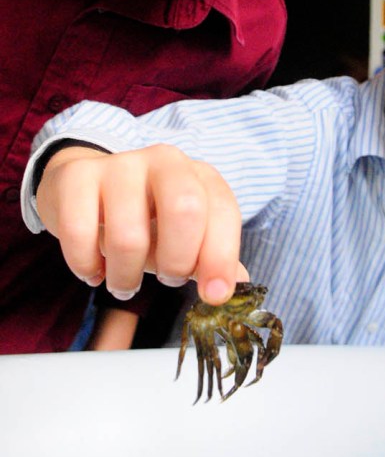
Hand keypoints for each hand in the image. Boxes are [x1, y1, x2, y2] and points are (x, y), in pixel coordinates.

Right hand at [36, 144, 245, 303]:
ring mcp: (119, 165)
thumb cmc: (142, 217)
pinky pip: (80, 235)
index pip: (223, 211)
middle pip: (184, 211)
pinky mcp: (77, 177)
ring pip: (129, 237)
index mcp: (199, 175)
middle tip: (166, 280)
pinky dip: (87, 267)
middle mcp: (165, 161)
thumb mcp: (181, 236)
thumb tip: (237, 283)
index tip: (214, 295)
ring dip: (126, 277)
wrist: (83, 186)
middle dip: (176, 263)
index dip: (221, 257)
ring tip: (124, 280)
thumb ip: (208, 257)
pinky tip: (94, 269)